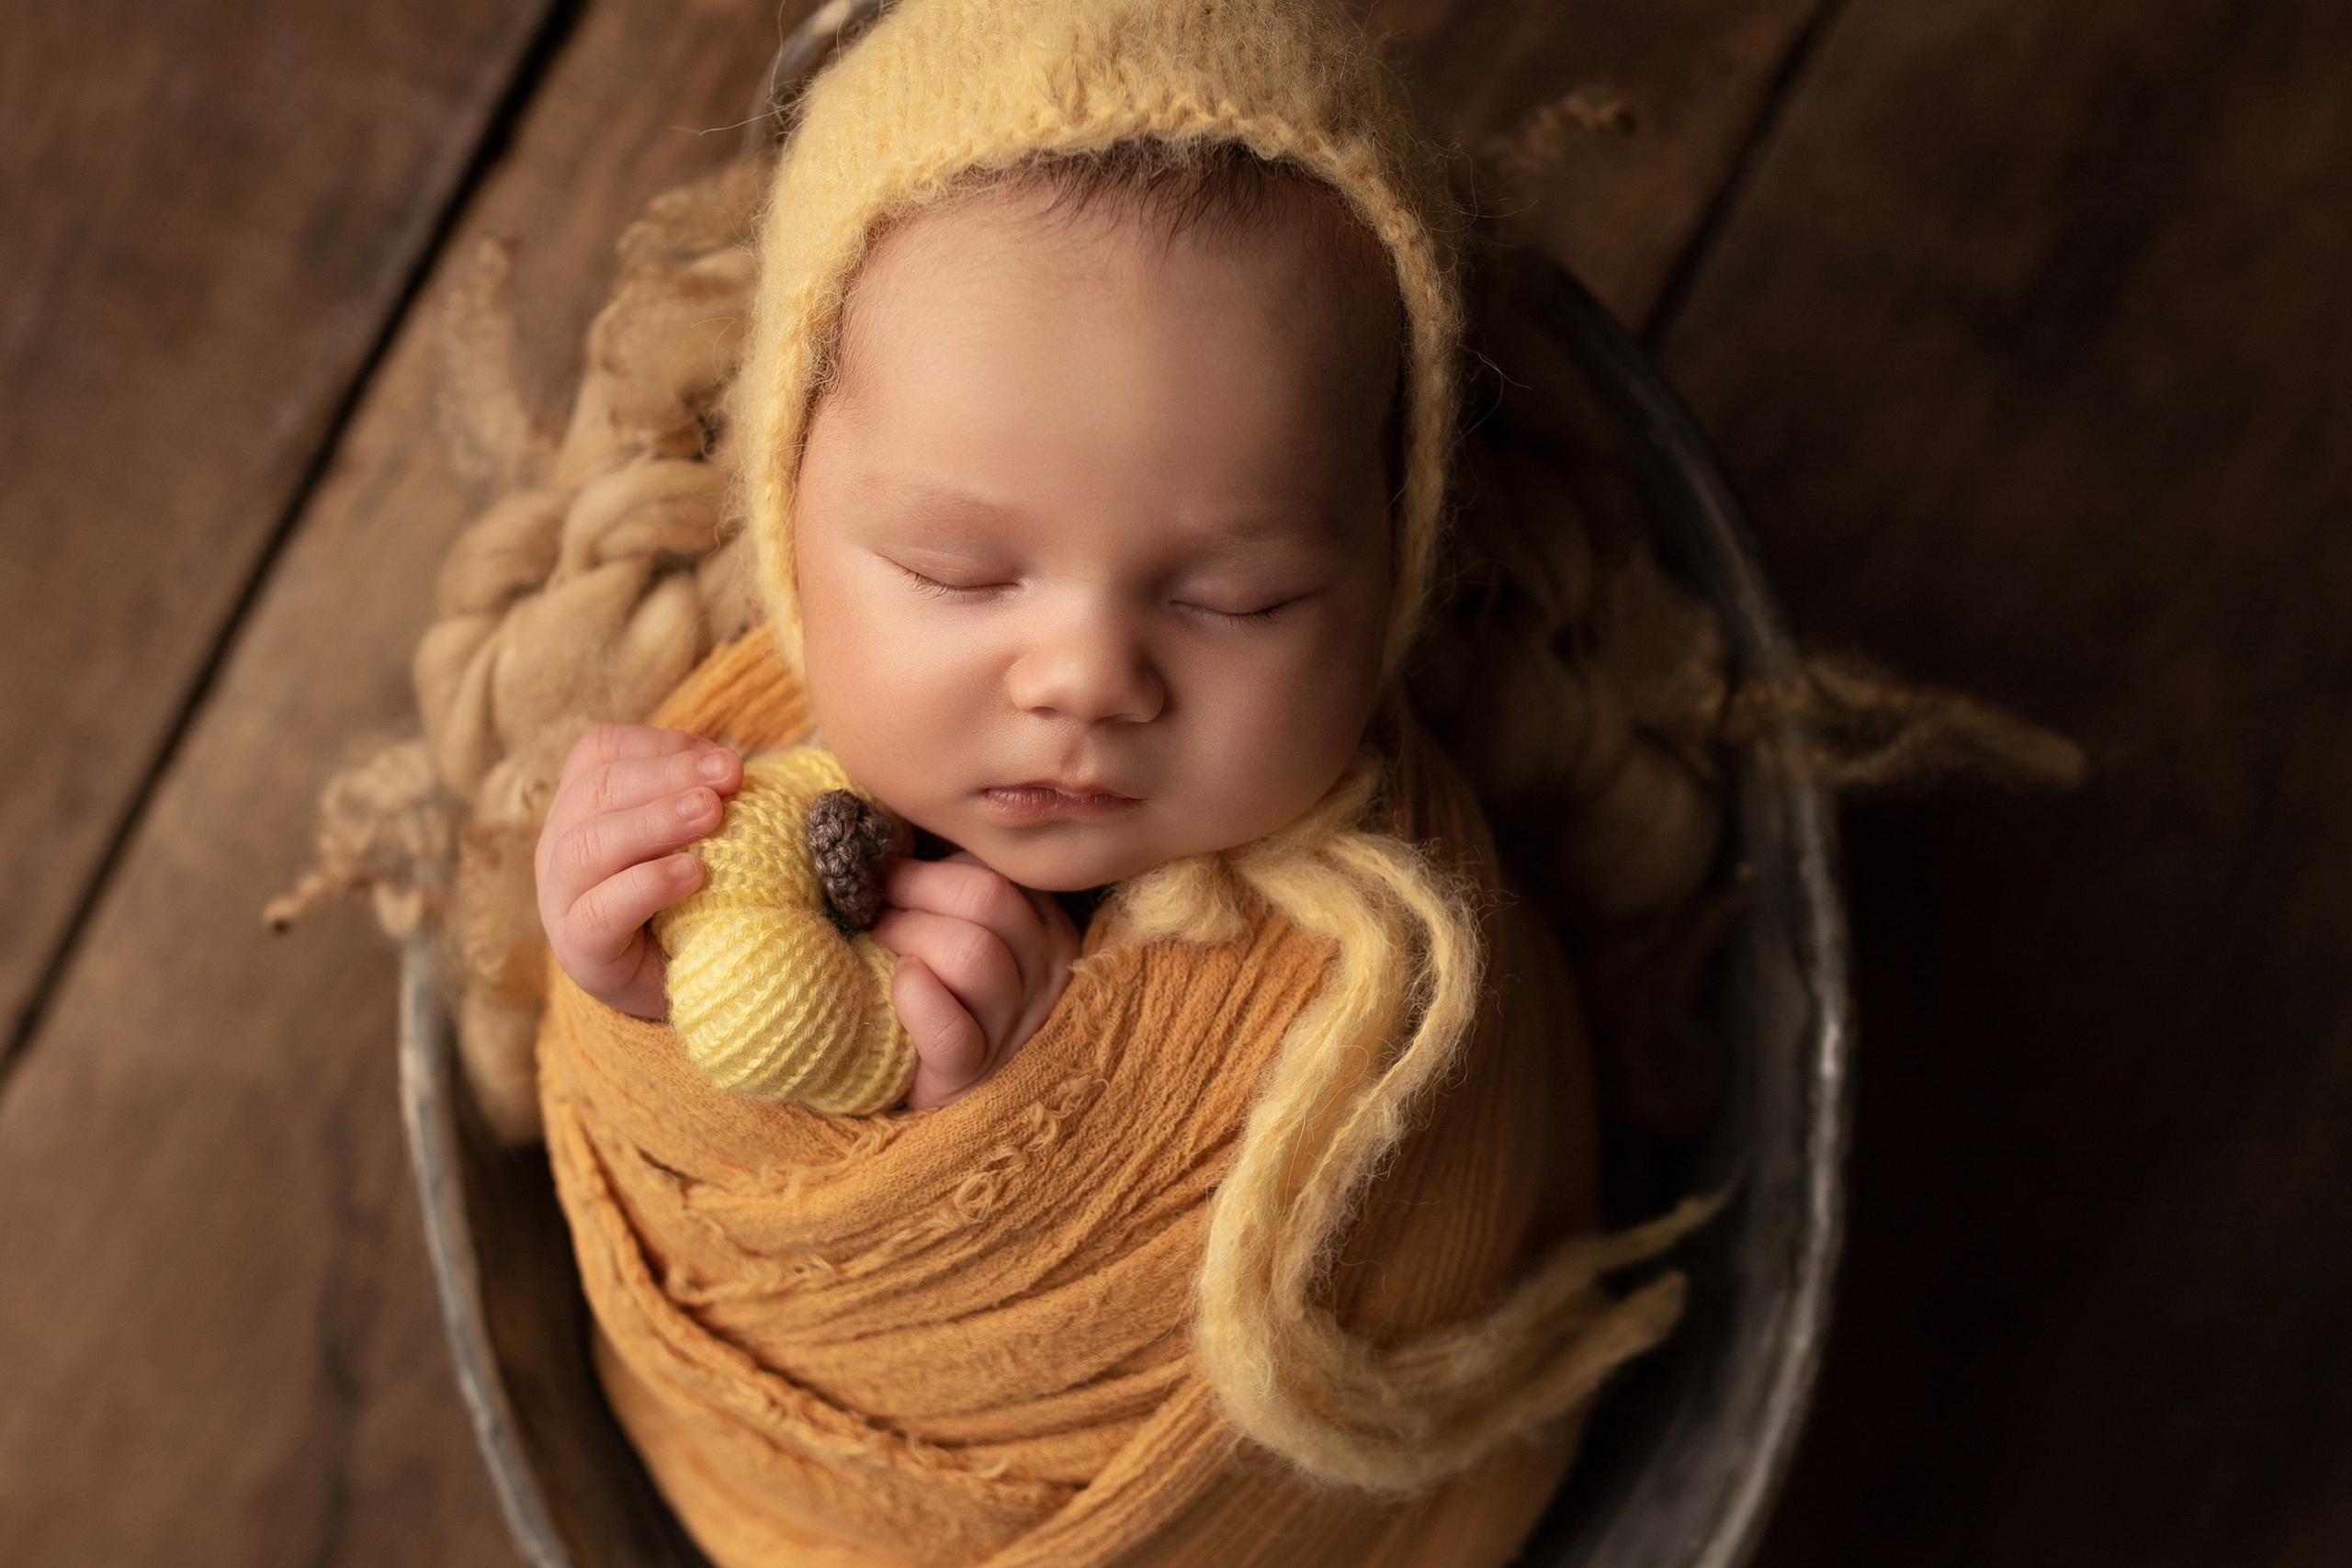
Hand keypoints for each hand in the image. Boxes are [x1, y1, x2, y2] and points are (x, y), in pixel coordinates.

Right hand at [536, 723, 742, 1019]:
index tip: (722, 758)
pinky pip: (600, 911)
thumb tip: (733, 767)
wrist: (684, 984)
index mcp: (581, 804)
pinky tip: (692, 874)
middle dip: (669, 775)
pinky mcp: (578, 948)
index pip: (599, 752)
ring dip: (657, 821)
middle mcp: (559, 844)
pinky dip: (646, 885)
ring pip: (589, 846)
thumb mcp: (695, 837)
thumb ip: (705, 798)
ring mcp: (560, 898)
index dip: (659, 745)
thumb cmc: (690, 896)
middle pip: (596, 791)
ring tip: (713, 814)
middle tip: (728, 776)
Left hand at [873, 854, 1079, 1109]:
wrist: (941, 1091)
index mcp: (1045, 926)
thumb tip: (884, 832)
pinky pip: (950, 1029)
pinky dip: (915, 997)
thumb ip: (950, 886)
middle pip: (990, 898)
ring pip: (973, 954)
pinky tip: (897, 981)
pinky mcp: (974, 1072)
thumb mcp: (962, 930)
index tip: (889, 867)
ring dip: (909, 934)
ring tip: (878, 940)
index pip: (1002, 868)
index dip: (936, 860)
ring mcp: (1015, 1025)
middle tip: (873, 900)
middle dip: (916, 887)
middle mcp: (1046, 971)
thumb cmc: (939, 989)